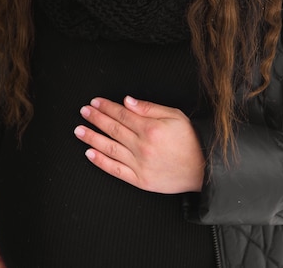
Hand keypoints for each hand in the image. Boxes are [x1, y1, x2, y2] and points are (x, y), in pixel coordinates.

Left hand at [74, 96, 204, 193]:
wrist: (203, 169)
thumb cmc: (190, 140)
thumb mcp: (174, 115)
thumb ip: (149, 108)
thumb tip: (128, 101)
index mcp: (151, 129)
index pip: (122, 115)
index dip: (106, 107)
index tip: (95, 102)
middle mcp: (142, 146)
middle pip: (113, 129)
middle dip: (96, 119)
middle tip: (83, 112)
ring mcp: (139, 164)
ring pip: (110, 148)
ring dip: (92, 138)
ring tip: (79, 130)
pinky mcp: (140, 180)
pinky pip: (116, 170)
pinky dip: (101, 162)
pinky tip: (90, 154)